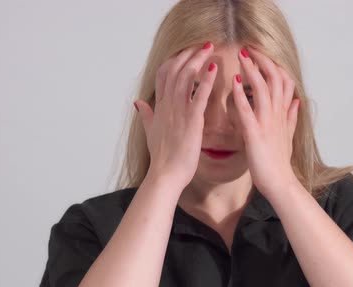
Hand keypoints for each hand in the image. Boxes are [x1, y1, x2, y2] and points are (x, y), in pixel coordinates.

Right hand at [135, 42, 217, 188]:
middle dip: (188, 54)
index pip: (163, 74)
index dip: (175, 60)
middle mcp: (167, 105)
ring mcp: (178, 112)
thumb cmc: (161, 157)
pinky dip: (207, 81)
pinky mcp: (191, 122)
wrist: (165, 175)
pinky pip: (199, 97)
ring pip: (186, 77)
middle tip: (202, 44)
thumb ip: (145, 115)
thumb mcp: (150, 132)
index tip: (186, 51)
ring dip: (198, 60)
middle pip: (175, 70)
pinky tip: (214, 69)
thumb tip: (138, 102)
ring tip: (209, 48)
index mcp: (160, 107)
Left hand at [231, 46, 300, 197]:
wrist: (280, 184)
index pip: (283, 82)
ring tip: (243, 56)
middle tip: (251, 47)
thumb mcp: (288, 136)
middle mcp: (277, 115)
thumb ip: (292, 117)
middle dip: (263, 61)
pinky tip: (234, 83)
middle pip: (274, 79)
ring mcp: (268, 123)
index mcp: (283, 114)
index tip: (262, 54)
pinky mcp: (255, 134)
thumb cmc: (280, 162)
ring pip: (263, 90)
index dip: (273, 65)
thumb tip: (297, 102)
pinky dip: (241, 96)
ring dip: (252, 71)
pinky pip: (248, 111)